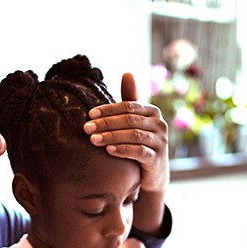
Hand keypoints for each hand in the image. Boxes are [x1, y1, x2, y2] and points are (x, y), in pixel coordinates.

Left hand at [84, 73, 168, 193]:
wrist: (152, 175)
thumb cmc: (140, 145)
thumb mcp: (134, 123)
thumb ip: (130, 100)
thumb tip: (127, 72)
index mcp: (152, 112)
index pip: (128, 106)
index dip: (108, 109)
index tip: (89, 115)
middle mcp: (159, 124)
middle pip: (129, 120)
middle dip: (106, 123)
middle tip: (86, 128)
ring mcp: (160, 142)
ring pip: (133, 135)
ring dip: (111, 136)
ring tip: (93, 140)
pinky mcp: (157, 159)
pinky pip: (138, 151)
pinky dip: (122, 150)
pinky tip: (108, 151)